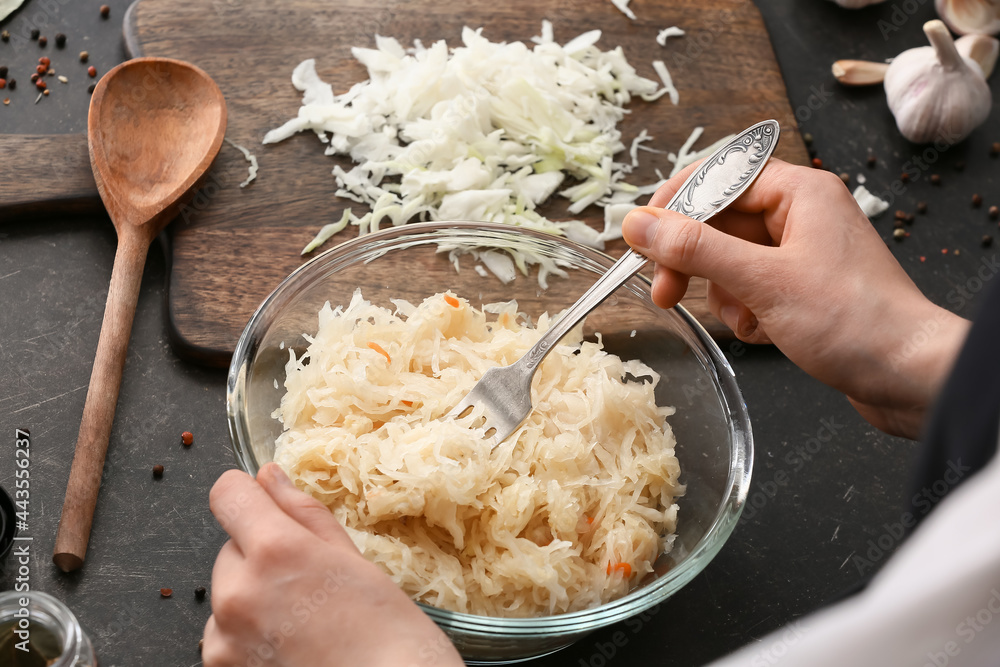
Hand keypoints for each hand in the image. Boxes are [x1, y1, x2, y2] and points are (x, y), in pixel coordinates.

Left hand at [202, 464, 462, 666]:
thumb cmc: (388, 634)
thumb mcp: (354, 561)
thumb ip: (303, 513)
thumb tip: (269, 476)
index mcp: (276, 551)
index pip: (228, 495)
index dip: (246, 494)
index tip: (262, 503)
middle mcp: (239, 592)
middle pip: (231, 550)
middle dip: (261, 558)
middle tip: (309, 584)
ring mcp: (224, 639)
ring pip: (227, 595)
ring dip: (252, 599)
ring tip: (304, 624)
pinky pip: (224, 636)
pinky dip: (248, 637)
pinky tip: (290, 649)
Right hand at [622, 158, 968, 437]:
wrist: (910, 376)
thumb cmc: (853, 322)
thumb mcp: (762, 282)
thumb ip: (694, 250)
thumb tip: (638, 224)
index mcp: (800, 192)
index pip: (718, 176)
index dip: (675, 204)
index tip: (642, 238)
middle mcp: (801, 215)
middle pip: (719, 220)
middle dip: (691, 259)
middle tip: (665, 290)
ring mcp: (802, 253)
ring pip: (729, 259)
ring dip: (723, 292)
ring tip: (743, 318)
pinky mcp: (802, 288)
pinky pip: (749, 287)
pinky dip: (744, 310)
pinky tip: (762, 331)